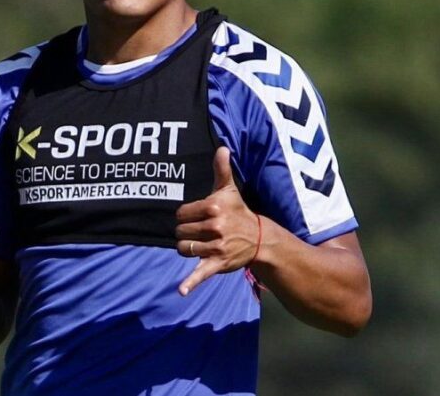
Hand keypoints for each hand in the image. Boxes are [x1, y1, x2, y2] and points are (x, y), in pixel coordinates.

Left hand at [175, 146, 260, 295]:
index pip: (180, 213)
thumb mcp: (230, 190)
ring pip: (184, 248)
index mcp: (213, 207)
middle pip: (180, 231)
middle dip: (187, 232)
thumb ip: (222, 169)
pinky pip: (200, 274)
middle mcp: (215, 227)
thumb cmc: (238, 212)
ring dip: (188, 248)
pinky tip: (182, 291)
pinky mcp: (218, 264)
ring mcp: (217, 247)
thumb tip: (221, 148)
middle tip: (202, 232)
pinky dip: (191, 283)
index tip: (199, 217)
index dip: (186, 216)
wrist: (260, 238)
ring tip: (202, 244)